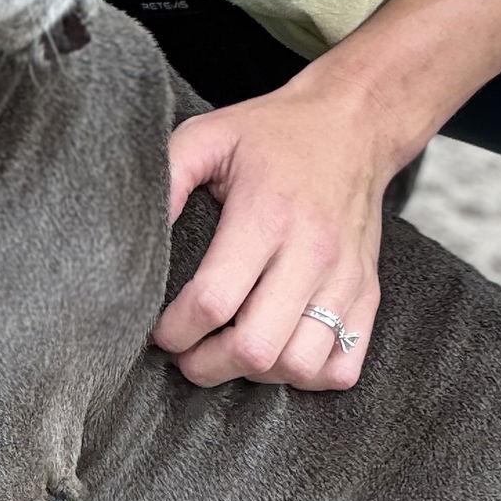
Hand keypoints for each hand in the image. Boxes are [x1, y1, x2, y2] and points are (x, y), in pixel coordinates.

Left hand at [154, 60, 412, 389]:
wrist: (354, 125)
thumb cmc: (272, 136)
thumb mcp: (208, 135)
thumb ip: (168, 177)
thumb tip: (132, 232)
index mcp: (266, 215)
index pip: (213, 301)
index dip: (175, 330)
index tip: (160, 329)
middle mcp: (311, 253)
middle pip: (255, 348)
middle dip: (207, 364)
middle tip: (187, 353)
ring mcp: (345, 279)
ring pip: (299, 366)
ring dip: (256, 375)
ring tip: (231, 352)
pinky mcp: (368, 295)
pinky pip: (343, 368)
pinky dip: (308, 376)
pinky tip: (280, 352)